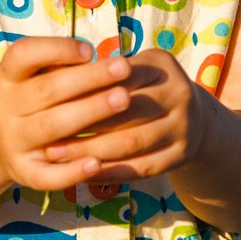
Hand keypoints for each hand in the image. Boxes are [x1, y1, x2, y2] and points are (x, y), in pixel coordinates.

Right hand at [0, 38, 135, 191]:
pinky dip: (72, 171)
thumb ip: (61, 68)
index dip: (56, 49)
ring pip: (51, 127)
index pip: (23, 55)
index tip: (90, 49)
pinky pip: (48, 176)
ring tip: (125, 99)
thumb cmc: (30, 101)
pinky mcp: (24, 173)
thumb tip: (104, 62)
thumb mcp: (33, 78)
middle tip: (125, 67)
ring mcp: (13, 143)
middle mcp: (5, 109)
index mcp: (7, 78)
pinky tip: (98, 163)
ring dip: (89, 112)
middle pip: (47, 90)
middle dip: (89, 78)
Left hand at [46, 49, 209, 182]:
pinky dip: (111, 172)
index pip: (118, 77)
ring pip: (131, 142)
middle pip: (126, 110)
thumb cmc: (143, 89)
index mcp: (162, 65)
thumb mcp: (131, 69)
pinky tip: (83, 174)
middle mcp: (180, 93)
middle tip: (47, 134)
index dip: (83, 89)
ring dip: (91, 151)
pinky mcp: (182, 155)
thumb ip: (102, 72)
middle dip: (83, 123)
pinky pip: (142, 167)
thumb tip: (54, 78)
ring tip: (57, 155)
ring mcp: (185, 126)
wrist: (193, 118)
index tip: (50, 101)